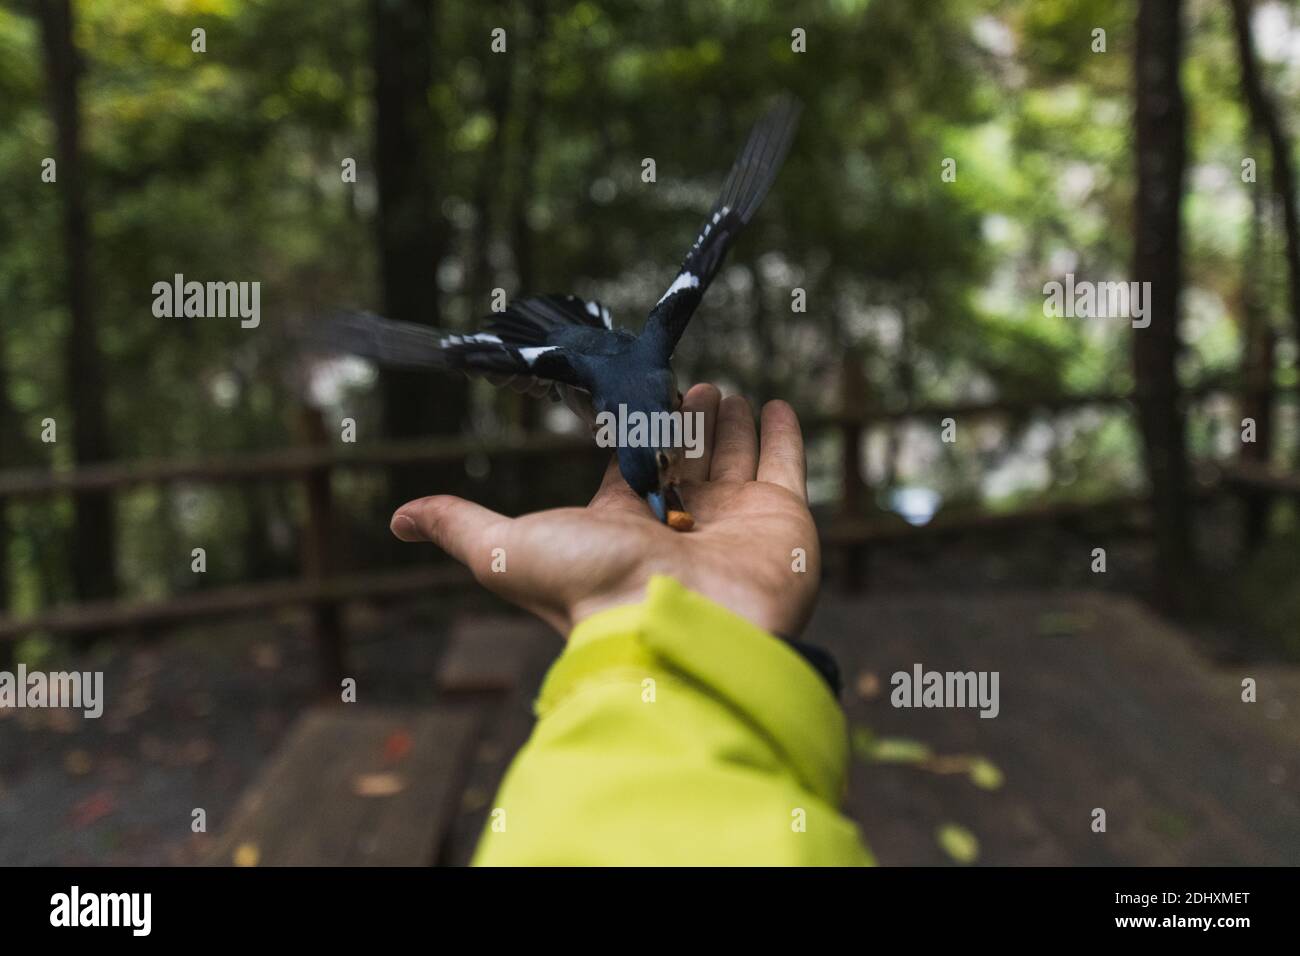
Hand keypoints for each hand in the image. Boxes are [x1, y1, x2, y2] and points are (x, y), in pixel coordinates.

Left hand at [389, 384, 820, 637]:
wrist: (679, 628)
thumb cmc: (590, 590)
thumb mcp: (506, 549)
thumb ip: (459, 524)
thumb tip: (399, 516)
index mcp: (622, 525)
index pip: (630, 470)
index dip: (636, 434)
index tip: (640, 399)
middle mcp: (679, 523)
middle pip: (683, 459)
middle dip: (686, 421)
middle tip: (693, 385)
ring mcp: (733, 522)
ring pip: (731, 459)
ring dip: (728, 423)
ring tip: (724, 390)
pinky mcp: (781, 521)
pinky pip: (784, 466)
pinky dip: (782, 435)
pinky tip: (777, 406)